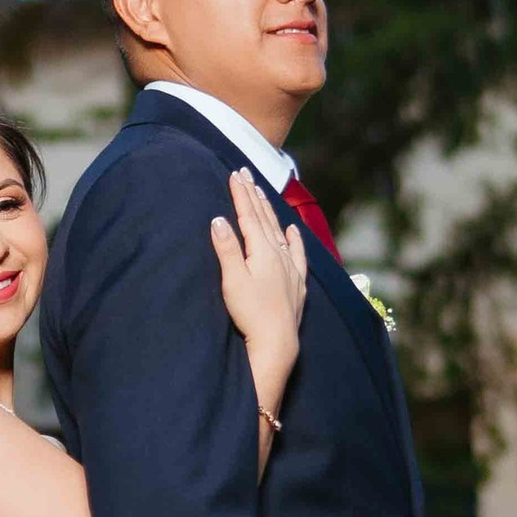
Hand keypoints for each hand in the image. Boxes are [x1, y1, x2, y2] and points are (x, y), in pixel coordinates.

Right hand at [210, 166, 307, 420]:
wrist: (277, 342)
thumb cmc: (251, 314)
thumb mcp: (233, 280)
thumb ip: (227, 249)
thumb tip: (219, 220)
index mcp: (261, 251)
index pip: (249, 216)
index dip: (241, 194)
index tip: (234, 174)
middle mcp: (279, 255)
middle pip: (264, 218)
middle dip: (253, 195)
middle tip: (246, 173)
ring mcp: (290, 268)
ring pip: (279, 231)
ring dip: (269, 211)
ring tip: (262, 192)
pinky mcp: (297, 283)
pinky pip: (298, 253)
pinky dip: (295, 238)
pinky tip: (292, 229)